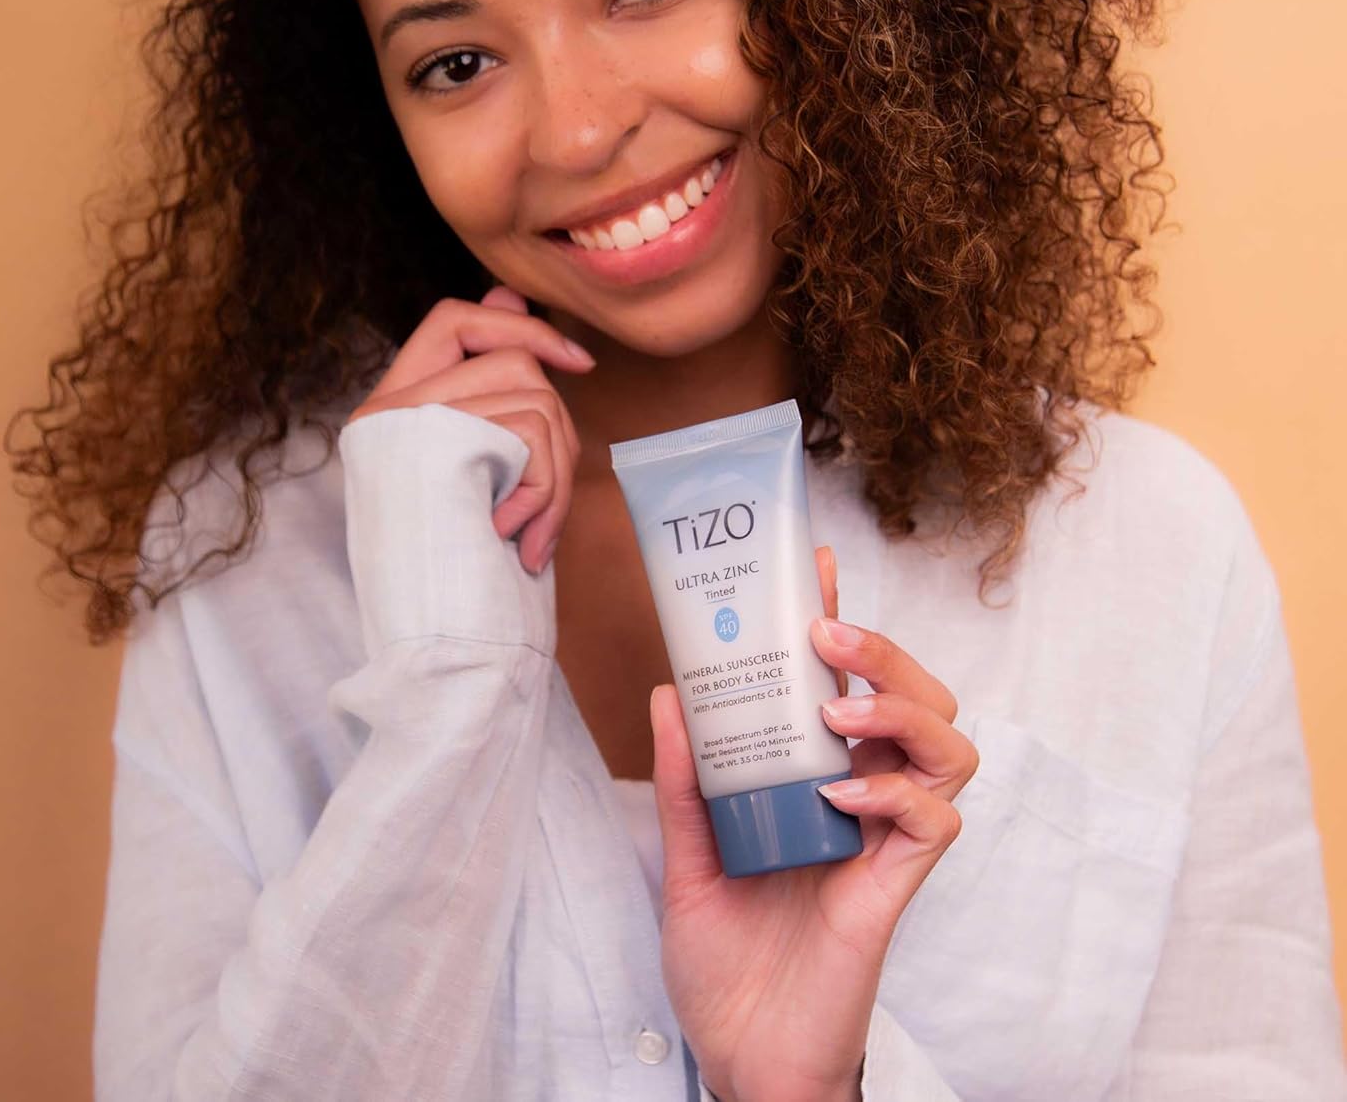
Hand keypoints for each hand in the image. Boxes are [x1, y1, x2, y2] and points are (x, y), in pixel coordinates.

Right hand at [344, 285, 594, 572]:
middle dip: (559, 433)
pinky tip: (517, 539)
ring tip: (532, 536)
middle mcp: (384, 409)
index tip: (578, 364)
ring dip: (556, 475)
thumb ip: (490, 393)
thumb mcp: (484, 477)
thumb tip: (508, 290)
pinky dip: (546, 488)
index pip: (455, 320)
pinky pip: (531, 426)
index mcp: (390, 414)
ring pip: (533, 394)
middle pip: (513, 359)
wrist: (439, 657)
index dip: (519, 325)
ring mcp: (401, 422)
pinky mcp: (426, 443)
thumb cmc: (467, 580)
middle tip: (547, 509)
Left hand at [649, 545, 977, 1101]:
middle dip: (885, 653)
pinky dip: (893, 795)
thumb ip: (685, 779)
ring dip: (901, 712)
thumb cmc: (724, 960)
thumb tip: (671, 692)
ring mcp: (885, 843)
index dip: (845, 623)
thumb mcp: (687, 855)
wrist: (741, 1057)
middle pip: (920, 699)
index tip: (818, 567)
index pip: (847, 684)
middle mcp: (863, 799)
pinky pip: (931, 823)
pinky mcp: (895, 890)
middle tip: (827, 638)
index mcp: (819, 778)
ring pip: (949, 748)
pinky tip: (839, 795)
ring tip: (839, 712)